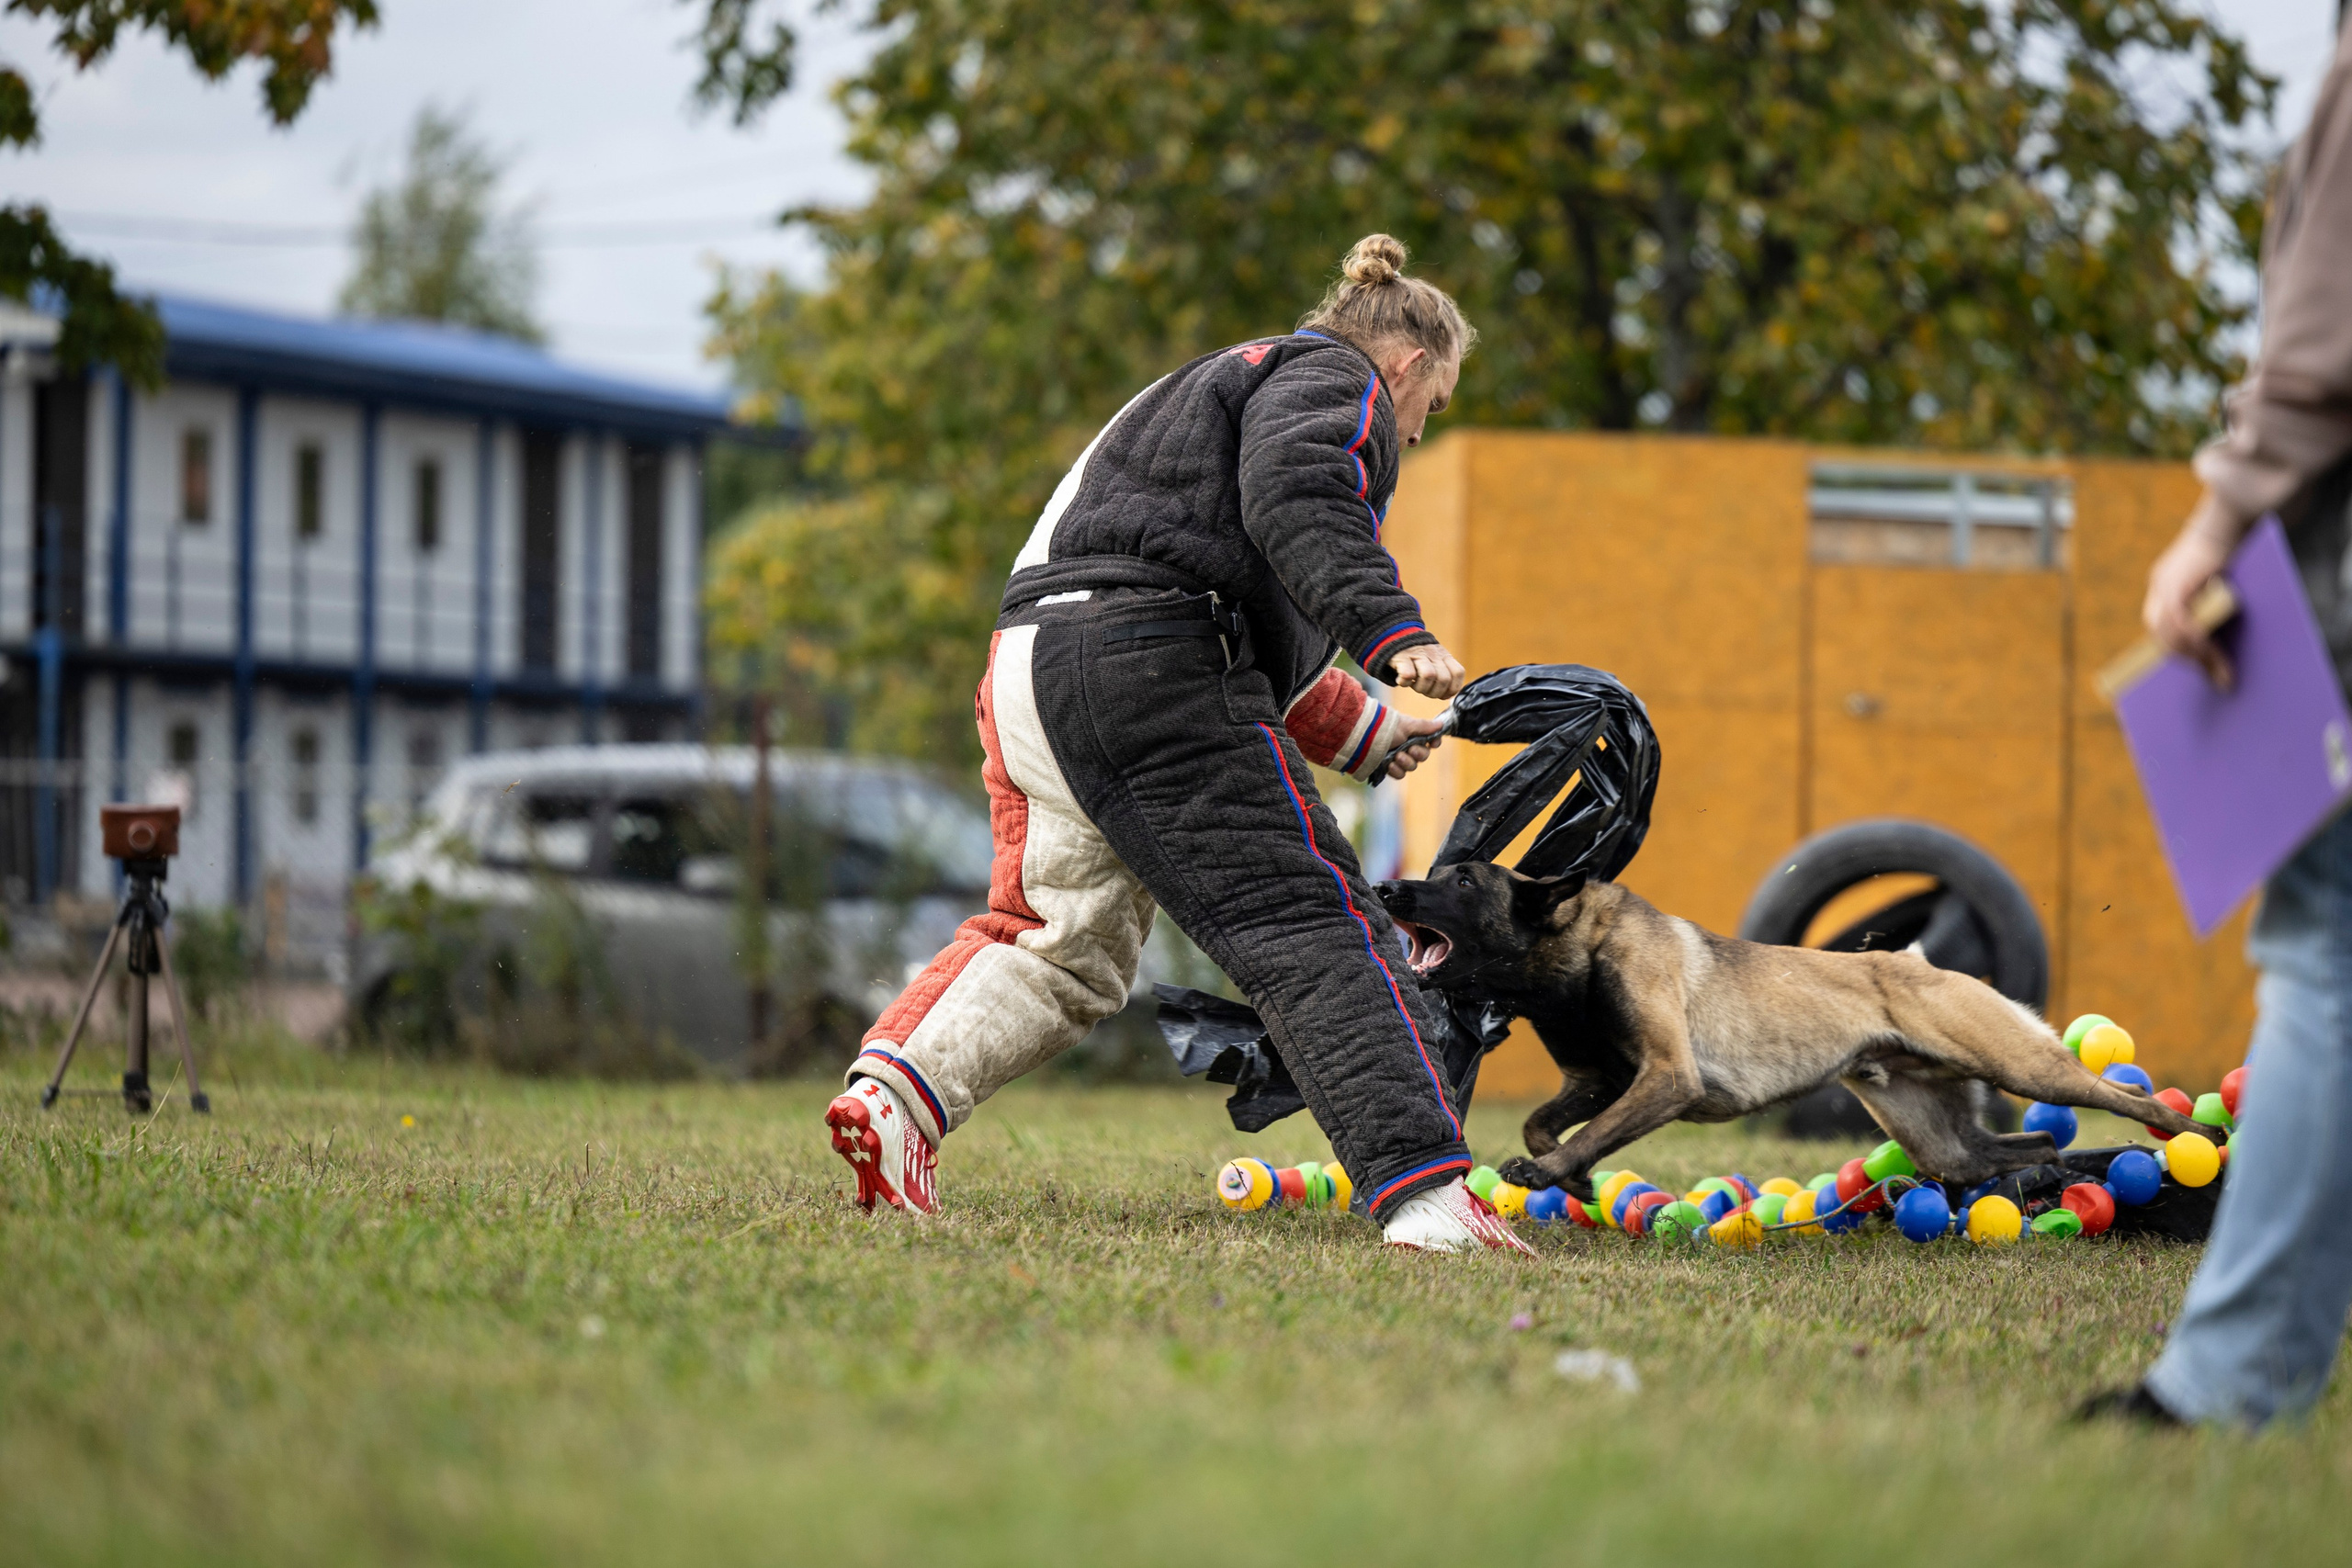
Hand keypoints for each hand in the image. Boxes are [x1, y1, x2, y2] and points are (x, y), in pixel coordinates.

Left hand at [1382, 711, 1446, 778]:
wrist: (1363, 737)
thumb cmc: (1385, 727)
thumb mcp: (1406, 725)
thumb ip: (1424, 726)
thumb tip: (1441, 724)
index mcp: (1412, 734)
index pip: (1429, 741)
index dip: (1434, 743)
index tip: (1433, 743)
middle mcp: (1406, 745)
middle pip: (1423, 756)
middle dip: (1418, 753)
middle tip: (1410, 749)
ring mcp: (1397, 757)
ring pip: (1412, 767)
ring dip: (1406, 762)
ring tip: (1396, 757)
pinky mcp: (1388, 767)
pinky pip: (1400, 774)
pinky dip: (1396, 771)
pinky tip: (1389, 765)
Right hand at [1387, 643, 1465, 698]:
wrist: (1394, 635)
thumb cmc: (1416, 655)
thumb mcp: (1434, 659)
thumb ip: (1443, 673)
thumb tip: (1447, 695)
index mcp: (1443, 655)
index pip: (1457, 673)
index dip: (1452, 688)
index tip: (1443, 695)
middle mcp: (1433, 653)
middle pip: (1444, 679)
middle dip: (1435, 692)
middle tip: (1426, 692)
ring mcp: (1418, 654)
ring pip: (1429, 676)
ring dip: (1421, 688)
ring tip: (1414, 685)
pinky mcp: (1402, 657)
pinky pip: (1408, 674)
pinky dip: (1405, 683)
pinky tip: (1402, 681)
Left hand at [2143, 521, 2235, 690]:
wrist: (2228, 519)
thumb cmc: (2230, 547)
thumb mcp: (2216, 580)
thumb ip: (2210, 603)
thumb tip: (2220, 632)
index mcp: (2164, 584)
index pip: (2159, 626)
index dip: (2174, 647)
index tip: (2194, 665)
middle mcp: (2159, 584)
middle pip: (2158, 632)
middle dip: (2182, 656)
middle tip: (2209, 672)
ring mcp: (2163, 583)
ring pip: (2166, 630)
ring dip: (2190, 653)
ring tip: (2215, 666)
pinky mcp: (2174, 583)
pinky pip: (2178, 620)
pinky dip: (2193, 637)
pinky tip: (2208, 649)